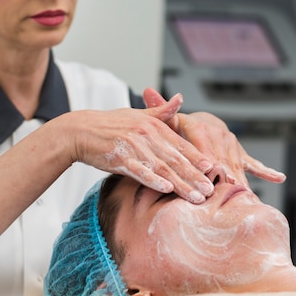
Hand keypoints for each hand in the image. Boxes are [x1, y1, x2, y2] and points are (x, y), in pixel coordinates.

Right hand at [66, 93, 214, 202]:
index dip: (198, 157)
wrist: (81, 130)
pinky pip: (140, 171)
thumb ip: (162, 111)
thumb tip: (180, 98)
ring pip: (162, 167)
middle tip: (210, 190)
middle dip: (195, 176)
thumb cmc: (110, 123)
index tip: (213, 170)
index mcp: (153, 125)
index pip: (180, 144)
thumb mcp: (138, 114)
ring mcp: (133, 146)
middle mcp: (146, 134)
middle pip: (175, 158)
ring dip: (181, 183)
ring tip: (195, 197)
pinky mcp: (119, 158)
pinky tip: (167, 189)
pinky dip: (153, 180)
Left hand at [142, 88, 285, 185]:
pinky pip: (254, 163)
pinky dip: (266, 171)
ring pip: (238, 164)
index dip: (208, 159)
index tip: (211, 170)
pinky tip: (279, 178)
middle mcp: (219, 136)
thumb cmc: (181, 126)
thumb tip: (147, 90)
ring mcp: (232, 146)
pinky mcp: (240, 154)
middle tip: (231, 186)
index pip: (204, 147)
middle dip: (227, 173)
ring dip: (243, 178)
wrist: (203, 123)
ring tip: (247, 192)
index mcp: (201, 129)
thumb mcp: (170, 119)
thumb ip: (160, 109)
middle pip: (223, 158)